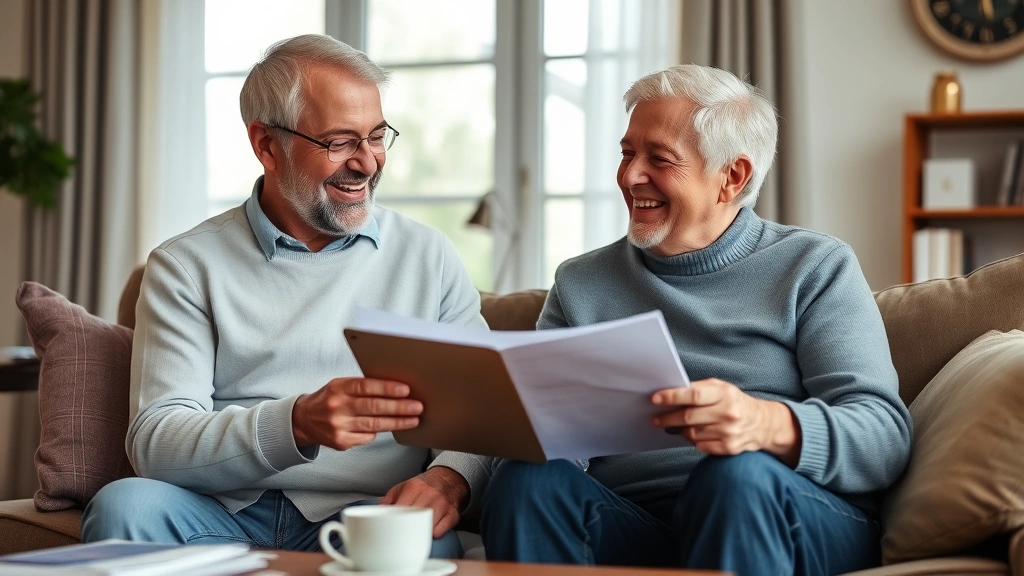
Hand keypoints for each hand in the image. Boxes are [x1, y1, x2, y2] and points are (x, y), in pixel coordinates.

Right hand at [291, 377, 421, 449]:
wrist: (304, 420)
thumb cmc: (330, 399)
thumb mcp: (340, 385)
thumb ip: (362, 387)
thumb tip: (395, 389)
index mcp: (338, 388)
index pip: (366, 387)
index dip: (387, 388)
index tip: (406, 390)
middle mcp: (337, 407)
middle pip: (373, 408)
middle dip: (399, 407)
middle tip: (417, 406)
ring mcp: (338, 426)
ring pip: (374, 425)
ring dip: (397, 422)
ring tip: (414, 419)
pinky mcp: (341, 442)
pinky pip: (367, 437)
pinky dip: (378, 432)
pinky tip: (389, 427)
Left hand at [381, 467, 468, 537]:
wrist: (448, 479)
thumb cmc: (424, 485)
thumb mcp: (402, 487)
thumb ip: (387, 500)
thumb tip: (374, 514)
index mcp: (414, 487)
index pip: (401, 508)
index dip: (394, 521)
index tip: (388, 530)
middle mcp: (429, 494)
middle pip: (414, 517)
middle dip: (405, 529)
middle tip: (399, 536)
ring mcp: (442, 504)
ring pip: (428, 525)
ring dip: (420, 533)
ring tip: (414, 535)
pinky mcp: (452, 513)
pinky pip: (442, 529)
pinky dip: (434, 534)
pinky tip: (429, 532)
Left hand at [651, 378, 801, 465]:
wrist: (763, 423)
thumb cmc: (735, 402)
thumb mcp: (721, 388)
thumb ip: (698, 389)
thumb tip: (669, 395)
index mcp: (725, 394)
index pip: (694, 394)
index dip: (672, 397)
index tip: (655, 399)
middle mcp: (728, 413)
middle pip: (689, 417)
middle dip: (668, 418)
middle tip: (655, 418)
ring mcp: (729, 432)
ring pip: (692, 434)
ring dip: (679, 430)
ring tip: (672, 426)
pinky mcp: (729, 448)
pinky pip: (700, 446)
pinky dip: (693, 441)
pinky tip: (691, 434)